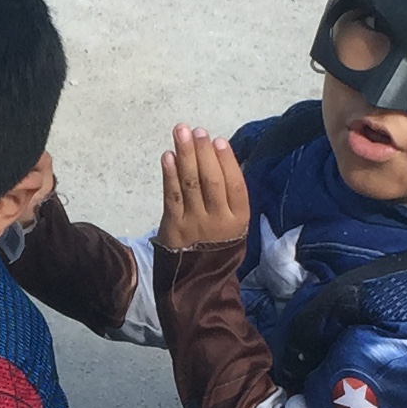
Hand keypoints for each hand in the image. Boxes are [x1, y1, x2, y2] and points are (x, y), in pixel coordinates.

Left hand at [156, 126, 250, 251]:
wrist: (199, 276)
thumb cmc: (219, 241)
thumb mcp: (234, 222)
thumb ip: (229, 194)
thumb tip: (218, 155)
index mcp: (239, 218)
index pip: (234, 185)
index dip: (226, 161)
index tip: (218, 140)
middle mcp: (218, 220)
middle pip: (211, 181)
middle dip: (203, 152)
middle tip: (197, 130)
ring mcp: (195, 224)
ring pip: (190, 184)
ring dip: (185, 155)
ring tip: (181, 132)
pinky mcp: (174, 226)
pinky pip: (172, 196)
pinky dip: (169, 175)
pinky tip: (168, 156)